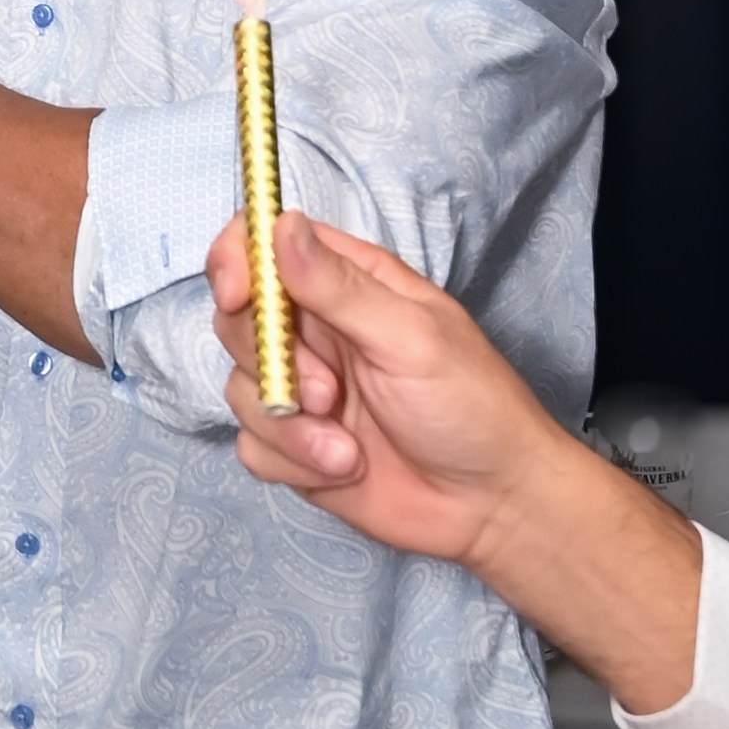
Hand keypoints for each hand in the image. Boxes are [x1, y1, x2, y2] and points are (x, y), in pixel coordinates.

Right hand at [211, 208, 702, 711]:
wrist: (491, 506)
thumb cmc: (471, 406)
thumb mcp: (409, 337)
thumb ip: (339, 286)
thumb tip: (282, 223)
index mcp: (347, 284)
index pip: (264, 244)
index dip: (237, 261)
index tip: (239, 296)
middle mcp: (317, 331)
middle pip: (239, 319)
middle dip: (270, 362)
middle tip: (325, 393)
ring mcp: (302, 390)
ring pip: (240, 389)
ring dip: (290, 427)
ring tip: (349, 450)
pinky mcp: (296, 446)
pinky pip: (253, 445)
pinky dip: (292, 463)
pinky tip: (343, 470)